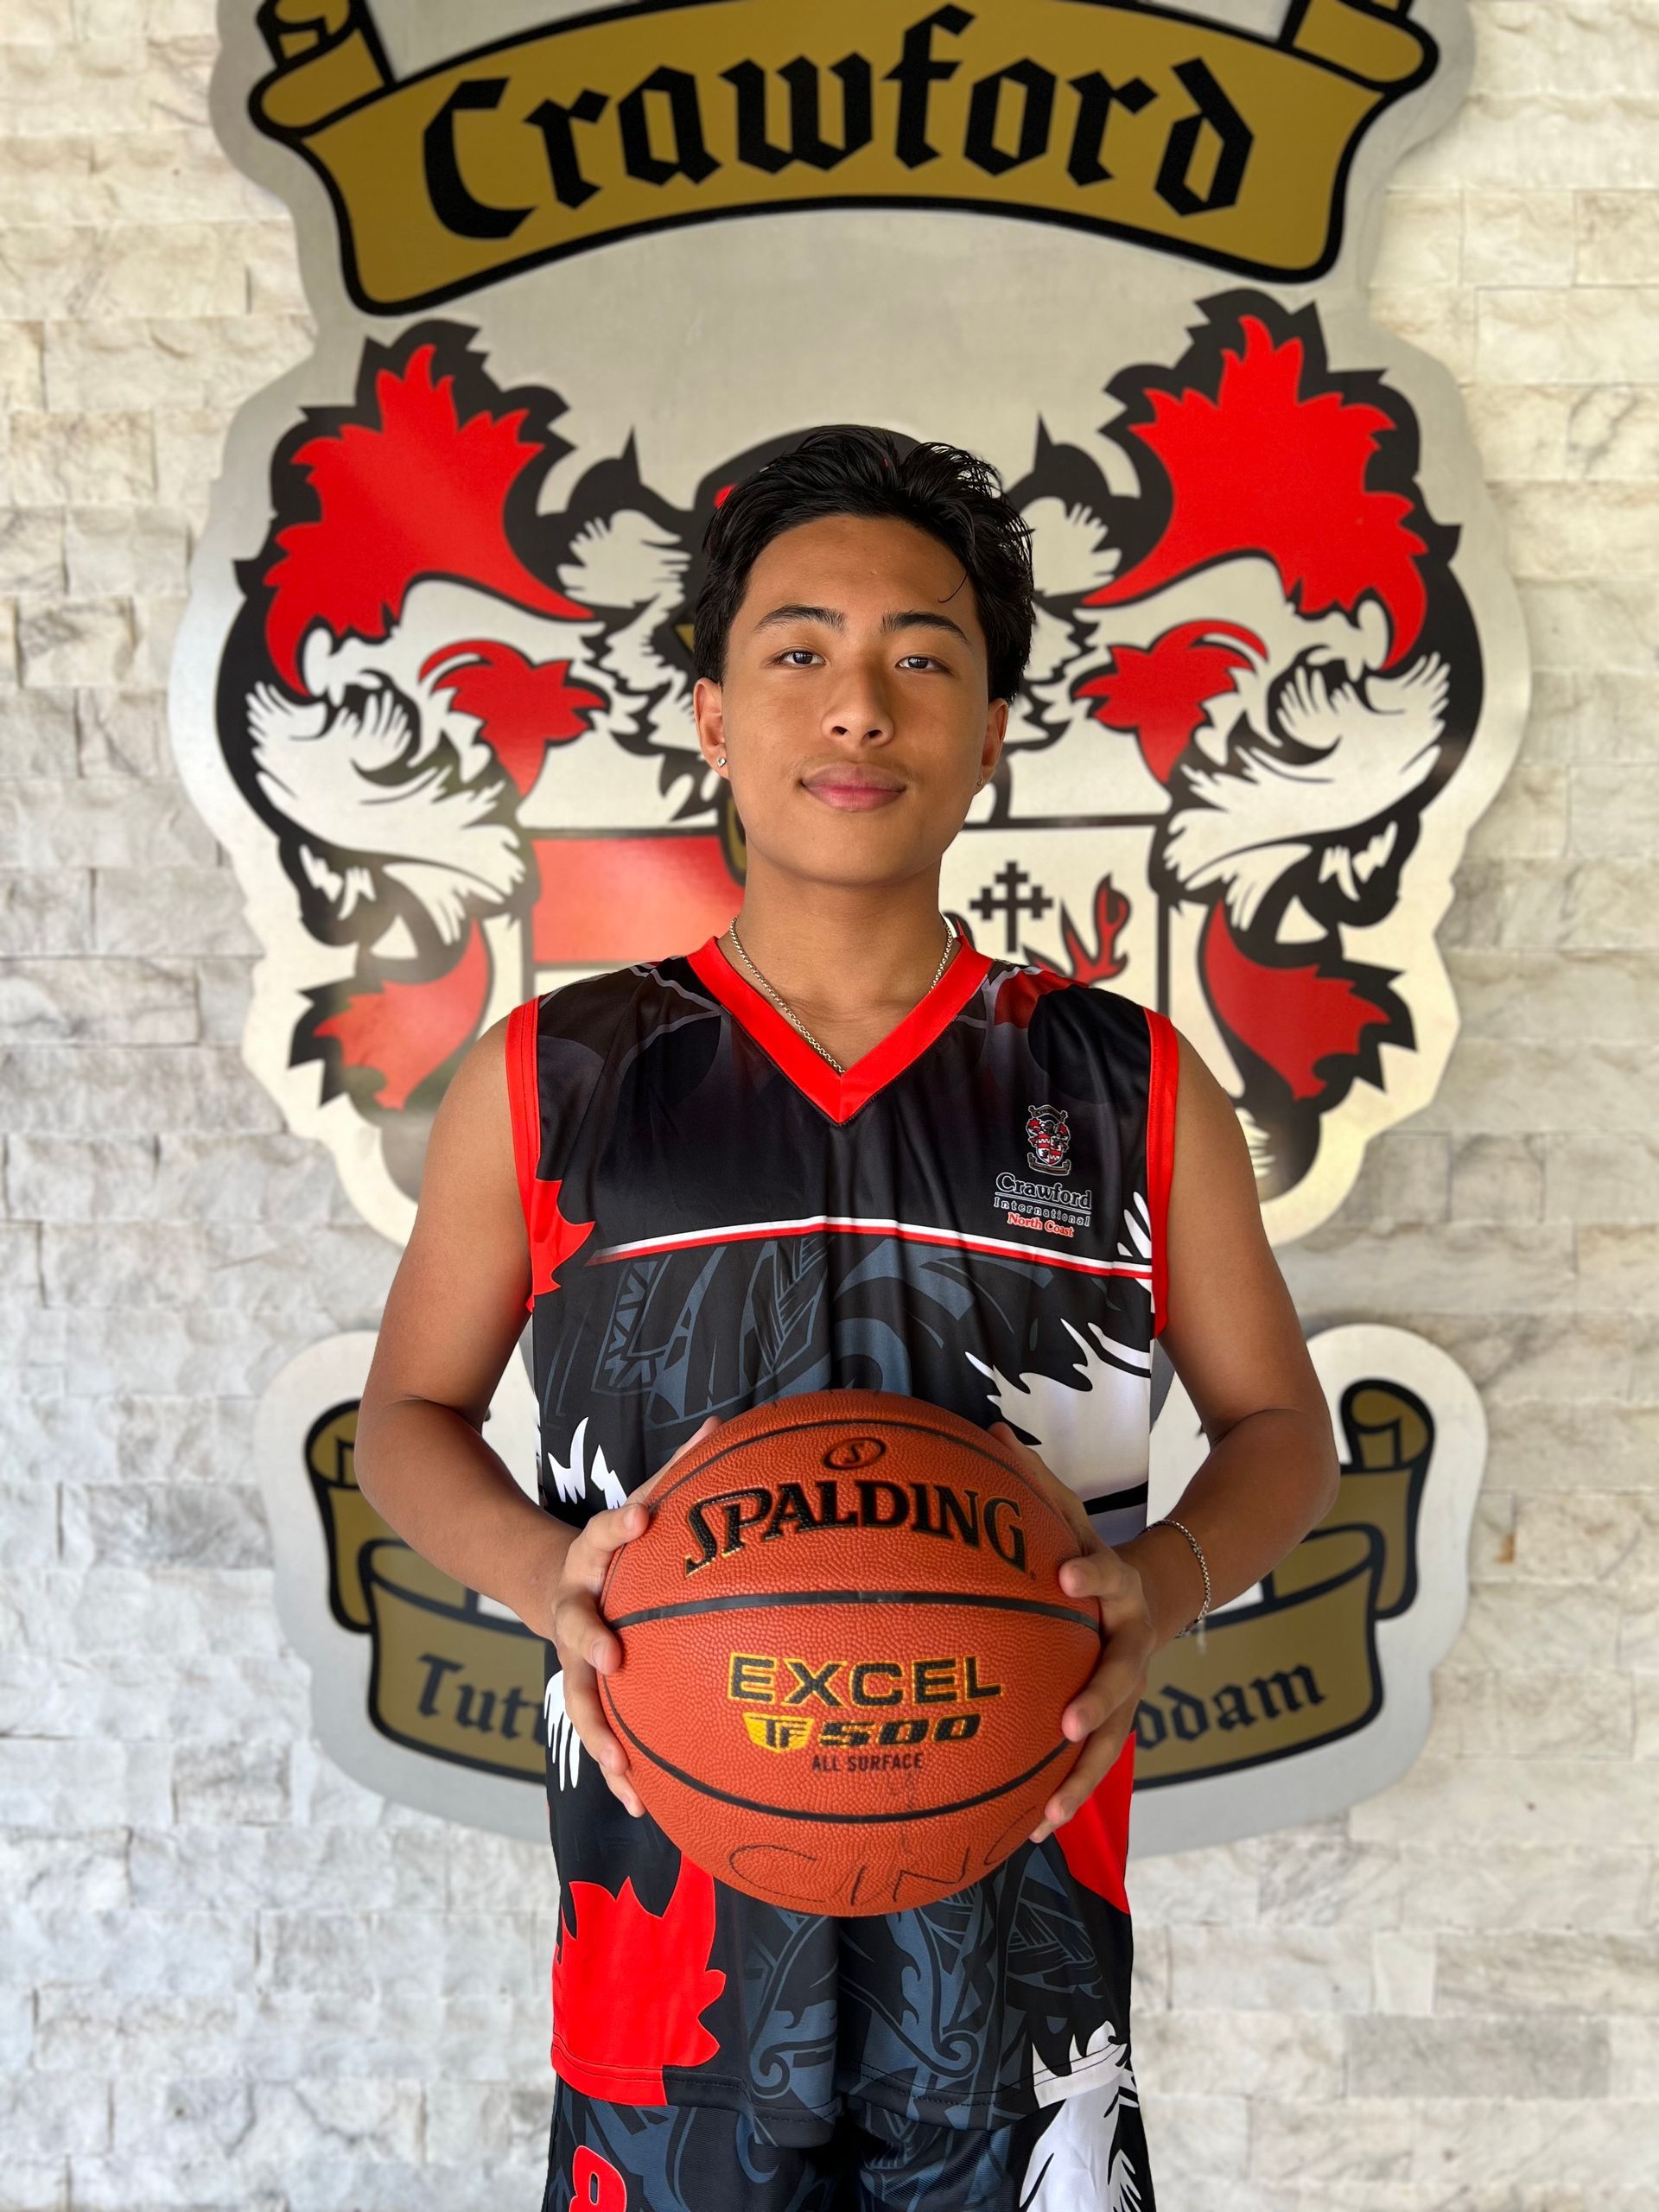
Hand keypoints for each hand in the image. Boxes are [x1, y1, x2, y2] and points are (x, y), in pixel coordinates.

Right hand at [545, 1415, 719, 1816]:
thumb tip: (726, 1424)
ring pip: (578, 1697)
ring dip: (600, 1731)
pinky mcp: (584, 1695)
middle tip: (612, 1656)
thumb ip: (680, 1471)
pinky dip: (617, 1771)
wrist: (542, 1579)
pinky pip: (601, 1735)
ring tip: (624, 1769)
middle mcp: (575, 1606)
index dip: (619, 1524)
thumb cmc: (617, 1544)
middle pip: (573, 1622)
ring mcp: (572, 1657)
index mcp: (592, 1555)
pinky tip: (643, 1808)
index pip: (601, 1531)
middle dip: (589, 1639)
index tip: (640, 1519)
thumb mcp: (640, 1502)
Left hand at [988, 1421, 1156, 1845]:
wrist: (1166, 1594)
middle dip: (1098, 1701)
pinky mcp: (1115, 1723)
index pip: (1107, 1576)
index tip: (1065, 1577)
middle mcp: (1130, 1644)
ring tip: (1047, 1813)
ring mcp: (1128, 1691)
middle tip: (1068, 1723)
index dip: (1090, 1577)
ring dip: (1081, 1777)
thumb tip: (987, 1430)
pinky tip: (1030, 1829)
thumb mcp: (1073, 1517)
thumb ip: (1035, 1483)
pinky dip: (1065, 1794)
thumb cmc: (1094, 1555)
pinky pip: (1091, 1764)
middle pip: (1122, 1676)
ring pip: (1111, 1740)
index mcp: (1118, 1587)